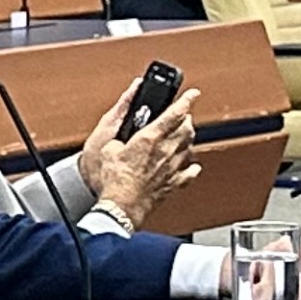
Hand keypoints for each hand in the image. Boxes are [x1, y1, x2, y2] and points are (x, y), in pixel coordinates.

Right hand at [78, 81, 199, 220]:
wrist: (122, 206)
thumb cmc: (114, 180)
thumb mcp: (107, 149)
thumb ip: (117, 137)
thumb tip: (119, 132)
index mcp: (150, 138)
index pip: (175, 113)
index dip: (186, 100)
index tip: (193, 94)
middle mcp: (166, 151)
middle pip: (187, 129)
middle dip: (186, 119)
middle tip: (182, 115)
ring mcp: (172, 168)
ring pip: (190, 147)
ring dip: (188, 138)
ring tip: (183, 135)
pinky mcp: (173, 183)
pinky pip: (189, 173)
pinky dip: (192, 168)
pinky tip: (192, 166)